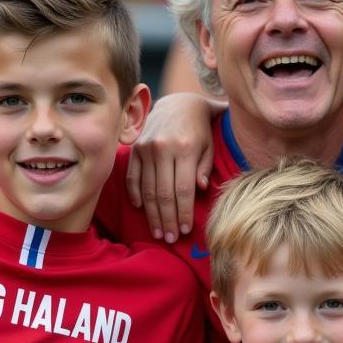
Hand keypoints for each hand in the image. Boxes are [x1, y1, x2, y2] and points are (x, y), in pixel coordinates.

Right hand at [125, 94, 216, 241]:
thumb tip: (199, 189)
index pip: (184, 190)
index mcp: (185, 148)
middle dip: (168, 220)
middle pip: (164, 194)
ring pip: (148, 189)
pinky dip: (136, 195)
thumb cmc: (200, 131)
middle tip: (171, 239)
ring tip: (159, 232)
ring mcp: (146, 148)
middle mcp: (163, 148)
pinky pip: (132, 177)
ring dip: (153, 214)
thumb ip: (204, 168)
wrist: (179, 103)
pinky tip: (142, 210)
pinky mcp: (135, 148)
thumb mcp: (209, 147)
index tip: (186, 230)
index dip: (184, 213)